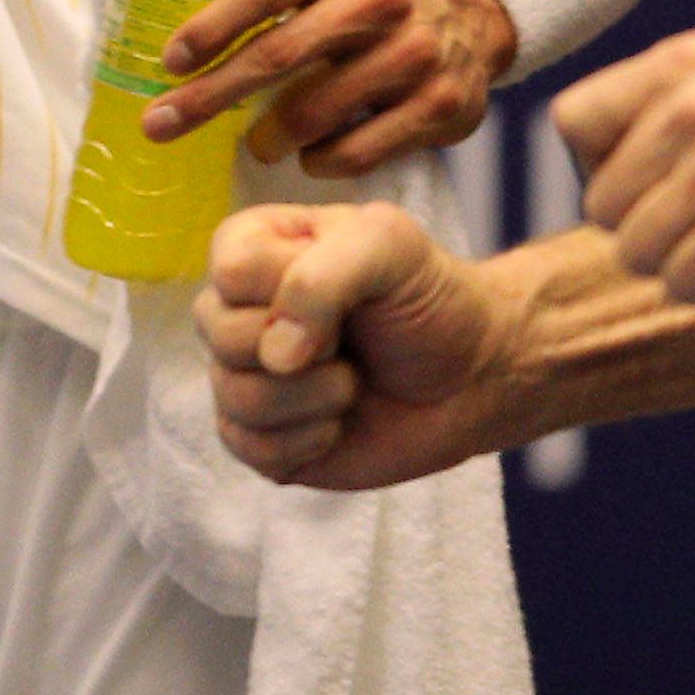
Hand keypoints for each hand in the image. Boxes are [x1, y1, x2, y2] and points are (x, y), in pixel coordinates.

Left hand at [150, 0, 518, 170]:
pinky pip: (359, 151)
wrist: (470, 7)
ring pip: (314, 112)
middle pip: (278, 55)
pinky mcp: (442, 105)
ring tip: (255, 143)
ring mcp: (414, 54)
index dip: (211, 26)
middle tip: (161, 124)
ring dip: (268, 136)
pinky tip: (310, 156)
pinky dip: (321, 160)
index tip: (170, 62)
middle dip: (210, 95)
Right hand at [195, 203, 525, 487]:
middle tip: (349, 345)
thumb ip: (323, 277)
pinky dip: (307, 443)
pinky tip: (339, 424)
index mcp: (257, 247)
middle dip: (305, 353)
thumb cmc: (428, 299)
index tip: (344, 298)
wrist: (473, 375)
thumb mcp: (388, 246)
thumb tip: (274, 357)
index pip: (229, 270)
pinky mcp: (262, 436)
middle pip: (220, 335)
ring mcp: (247, 374)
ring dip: (313, 401)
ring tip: (352, 385)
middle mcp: (239, 309)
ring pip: (234, 397)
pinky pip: (249, 449)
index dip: (288, 293)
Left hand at [551, 28, 694, 309]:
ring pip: (632, 248)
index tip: (670, 181)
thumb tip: (571, 155)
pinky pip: (677, 282)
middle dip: (649, 227)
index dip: (607, 169)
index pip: (572, 122)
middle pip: (597, 198)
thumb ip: (649, 114)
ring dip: (685, 262)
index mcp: (685, 59)